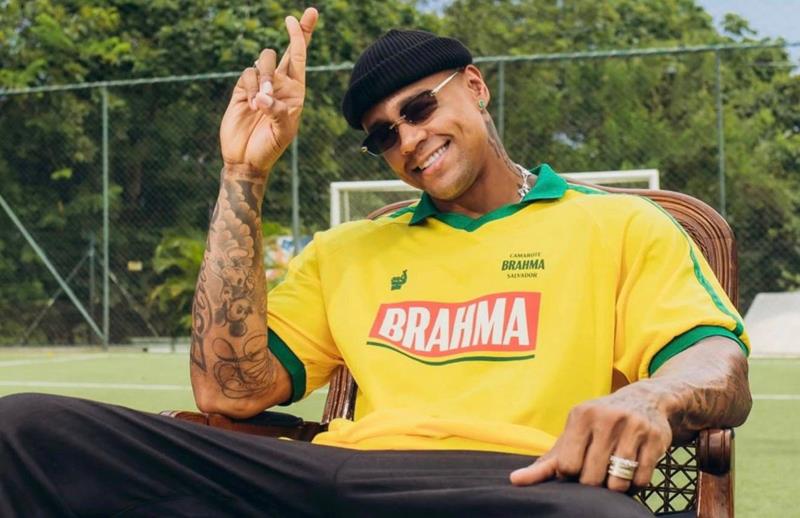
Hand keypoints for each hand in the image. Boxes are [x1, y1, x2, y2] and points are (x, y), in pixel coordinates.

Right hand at [219, 7, 317, 177]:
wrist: (246, 159)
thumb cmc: (270, 147)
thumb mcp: (283, 132)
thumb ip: (277, 112)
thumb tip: (262, 97)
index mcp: (295, 92)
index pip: (300, 58)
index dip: (303, 35)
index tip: (307, 15)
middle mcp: (279, 84)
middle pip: (285, 50)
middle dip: (295, 31)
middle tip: (292, 19)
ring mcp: (260, 85)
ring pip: (264, 61)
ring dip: (265, 77)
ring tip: (262, 103)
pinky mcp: (242, 89)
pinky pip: (247, 74)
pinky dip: (251, 88)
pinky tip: (252, 106)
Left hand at [509, 387, 672, 492]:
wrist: (645, 399)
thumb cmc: (599, 424)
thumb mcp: (572, 434)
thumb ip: (545, 462)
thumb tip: (515, 481)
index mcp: (580, 416)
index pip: (567, 465)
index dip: (571, 474)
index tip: (577, 467)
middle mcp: (606, 419)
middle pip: (591, 477)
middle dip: (593, 483)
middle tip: (597, 472)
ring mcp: (633, 427)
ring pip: (618, 481)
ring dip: (615, 486)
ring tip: (614, 473)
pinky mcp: (656, 439)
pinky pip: (641, 479)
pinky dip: (635, 484)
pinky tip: (631, 471)